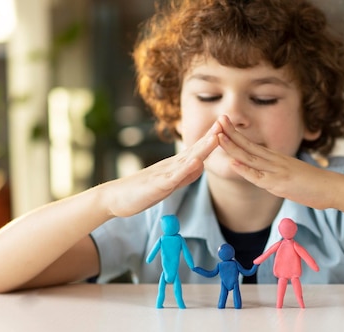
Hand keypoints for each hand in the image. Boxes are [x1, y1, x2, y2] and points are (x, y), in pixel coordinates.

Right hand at [102, 122, 220, 217]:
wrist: (116, 198)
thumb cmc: (142, 191)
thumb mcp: (169, 183)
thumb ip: (185, 175)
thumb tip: (201, 165)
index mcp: (175, 165)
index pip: (197, 150)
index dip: (211, 138)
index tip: (227, 127)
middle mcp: (171, 165)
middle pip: (195, 149)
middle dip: (211, 136)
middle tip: (226, 122)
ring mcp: (164, 174)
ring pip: (186, 159)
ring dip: (202, 148)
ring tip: (216, 137)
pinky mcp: (157, 185)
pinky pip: (173, 177)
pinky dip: (185, 170)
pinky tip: (196, 163)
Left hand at [216, 115, 336, 209]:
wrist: (332, 188)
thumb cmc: (314, 183)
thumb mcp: (292, 174)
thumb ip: (277, 173)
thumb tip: (265, 176)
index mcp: (277, 158)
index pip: (252, 145)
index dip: (237, 134)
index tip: (224, 125)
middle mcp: (275, 161)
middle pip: (248, 145)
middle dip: (231, 133)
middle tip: (218, 119)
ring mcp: (276, 171)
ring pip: (250, 157)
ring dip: (233, 147)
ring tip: (218, 136)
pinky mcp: (279, 183)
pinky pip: (259, 176)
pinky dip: (245, 170)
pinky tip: (233, 163)